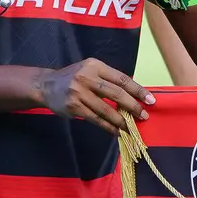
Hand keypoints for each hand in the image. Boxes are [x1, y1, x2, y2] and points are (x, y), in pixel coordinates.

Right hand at [39, 58, 154, 134]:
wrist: (46, 85)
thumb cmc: (74, 77)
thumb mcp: (90, 70)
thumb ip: (108, 79)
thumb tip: (133, 95)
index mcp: (95, 66)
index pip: (122, 79)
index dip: (138, 90)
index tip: (150, 100)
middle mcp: (87, 77)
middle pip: (116, 94)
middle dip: (133, 106)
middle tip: (144, 116)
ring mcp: (79, 92)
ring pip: (106, 109)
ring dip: (121, 120)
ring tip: (131, 127)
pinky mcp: (73, 106)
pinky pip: (95, 119)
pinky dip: (108, 126)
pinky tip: (116, 131)